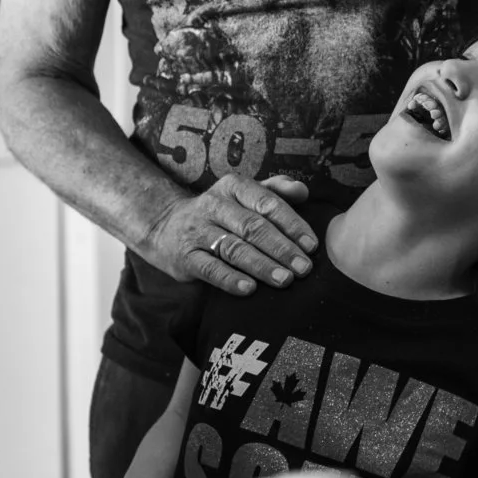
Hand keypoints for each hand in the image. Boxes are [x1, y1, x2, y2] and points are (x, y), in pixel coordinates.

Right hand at [138, 175, 314, 293]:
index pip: (267, 203)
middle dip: (281, 249)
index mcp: (233, 187)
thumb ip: (275, 191)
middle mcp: (214, 205)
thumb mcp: (244, 194)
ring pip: (233, 248)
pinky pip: (210, 269)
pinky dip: (230, 280)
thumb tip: (303, 191)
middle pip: (253, 227)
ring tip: (285, 280)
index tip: (311, 245)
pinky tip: (249, 289)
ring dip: (261, 266)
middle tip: (304, 268)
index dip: (291, 224)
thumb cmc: (221, 213)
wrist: (166, 226)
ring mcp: (197, 231)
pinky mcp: (184, 257)